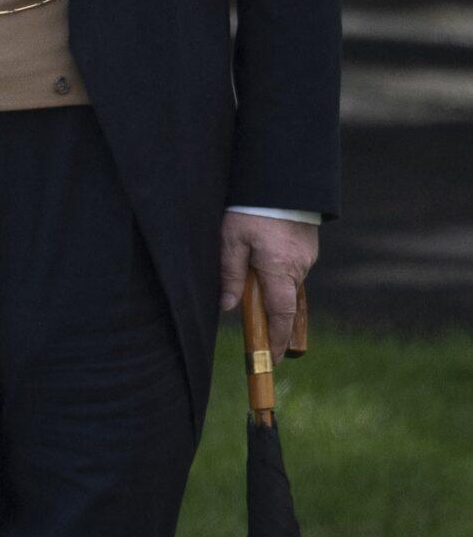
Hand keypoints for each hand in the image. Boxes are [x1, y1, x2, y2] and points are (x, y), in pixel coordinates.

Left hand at [219, 212, 317, 361]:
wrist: (281, 177)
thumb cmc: (251, 208)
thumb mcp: (231, 240)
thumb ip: (230, 275)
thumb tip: (228, 307)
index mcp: (280, 270)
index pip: (281, 316)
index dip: (276, 340)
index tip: (271, 359)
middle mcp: (299, 267)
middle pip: (284, 302)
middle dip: (269, 313)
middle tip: (254, 320)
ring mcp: (307, 256)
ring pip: (287, 283)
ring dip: (271, 285)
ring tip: (251, 266)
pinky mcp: (308, 246)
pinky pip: (291, 267)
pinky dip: (277, 270)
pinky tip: (263, 253)